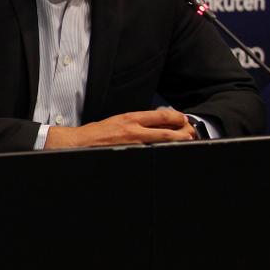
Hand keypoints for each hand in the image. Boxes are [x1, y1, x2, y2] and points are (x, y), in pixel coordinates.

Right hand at [45, 108, 197, 149]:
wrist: (78, 143)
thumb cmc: (95, 134)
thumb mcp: (116, 121)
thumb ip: (134, 123)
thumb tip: (152, 124)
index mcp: (130, 118)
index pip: (160, 115)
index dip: (176, 118)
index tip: (183, 119)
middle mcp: (134, 129)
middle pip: (167, 130)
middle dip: (183, 132)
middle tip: (191, 133)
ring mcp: (133, 144)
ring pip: (162, 142)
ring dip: (177, 142)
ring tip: (187, 142)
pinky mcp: (130, 153)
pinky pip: (151, 153)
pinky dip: (162, 152)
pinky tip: (168, 153)